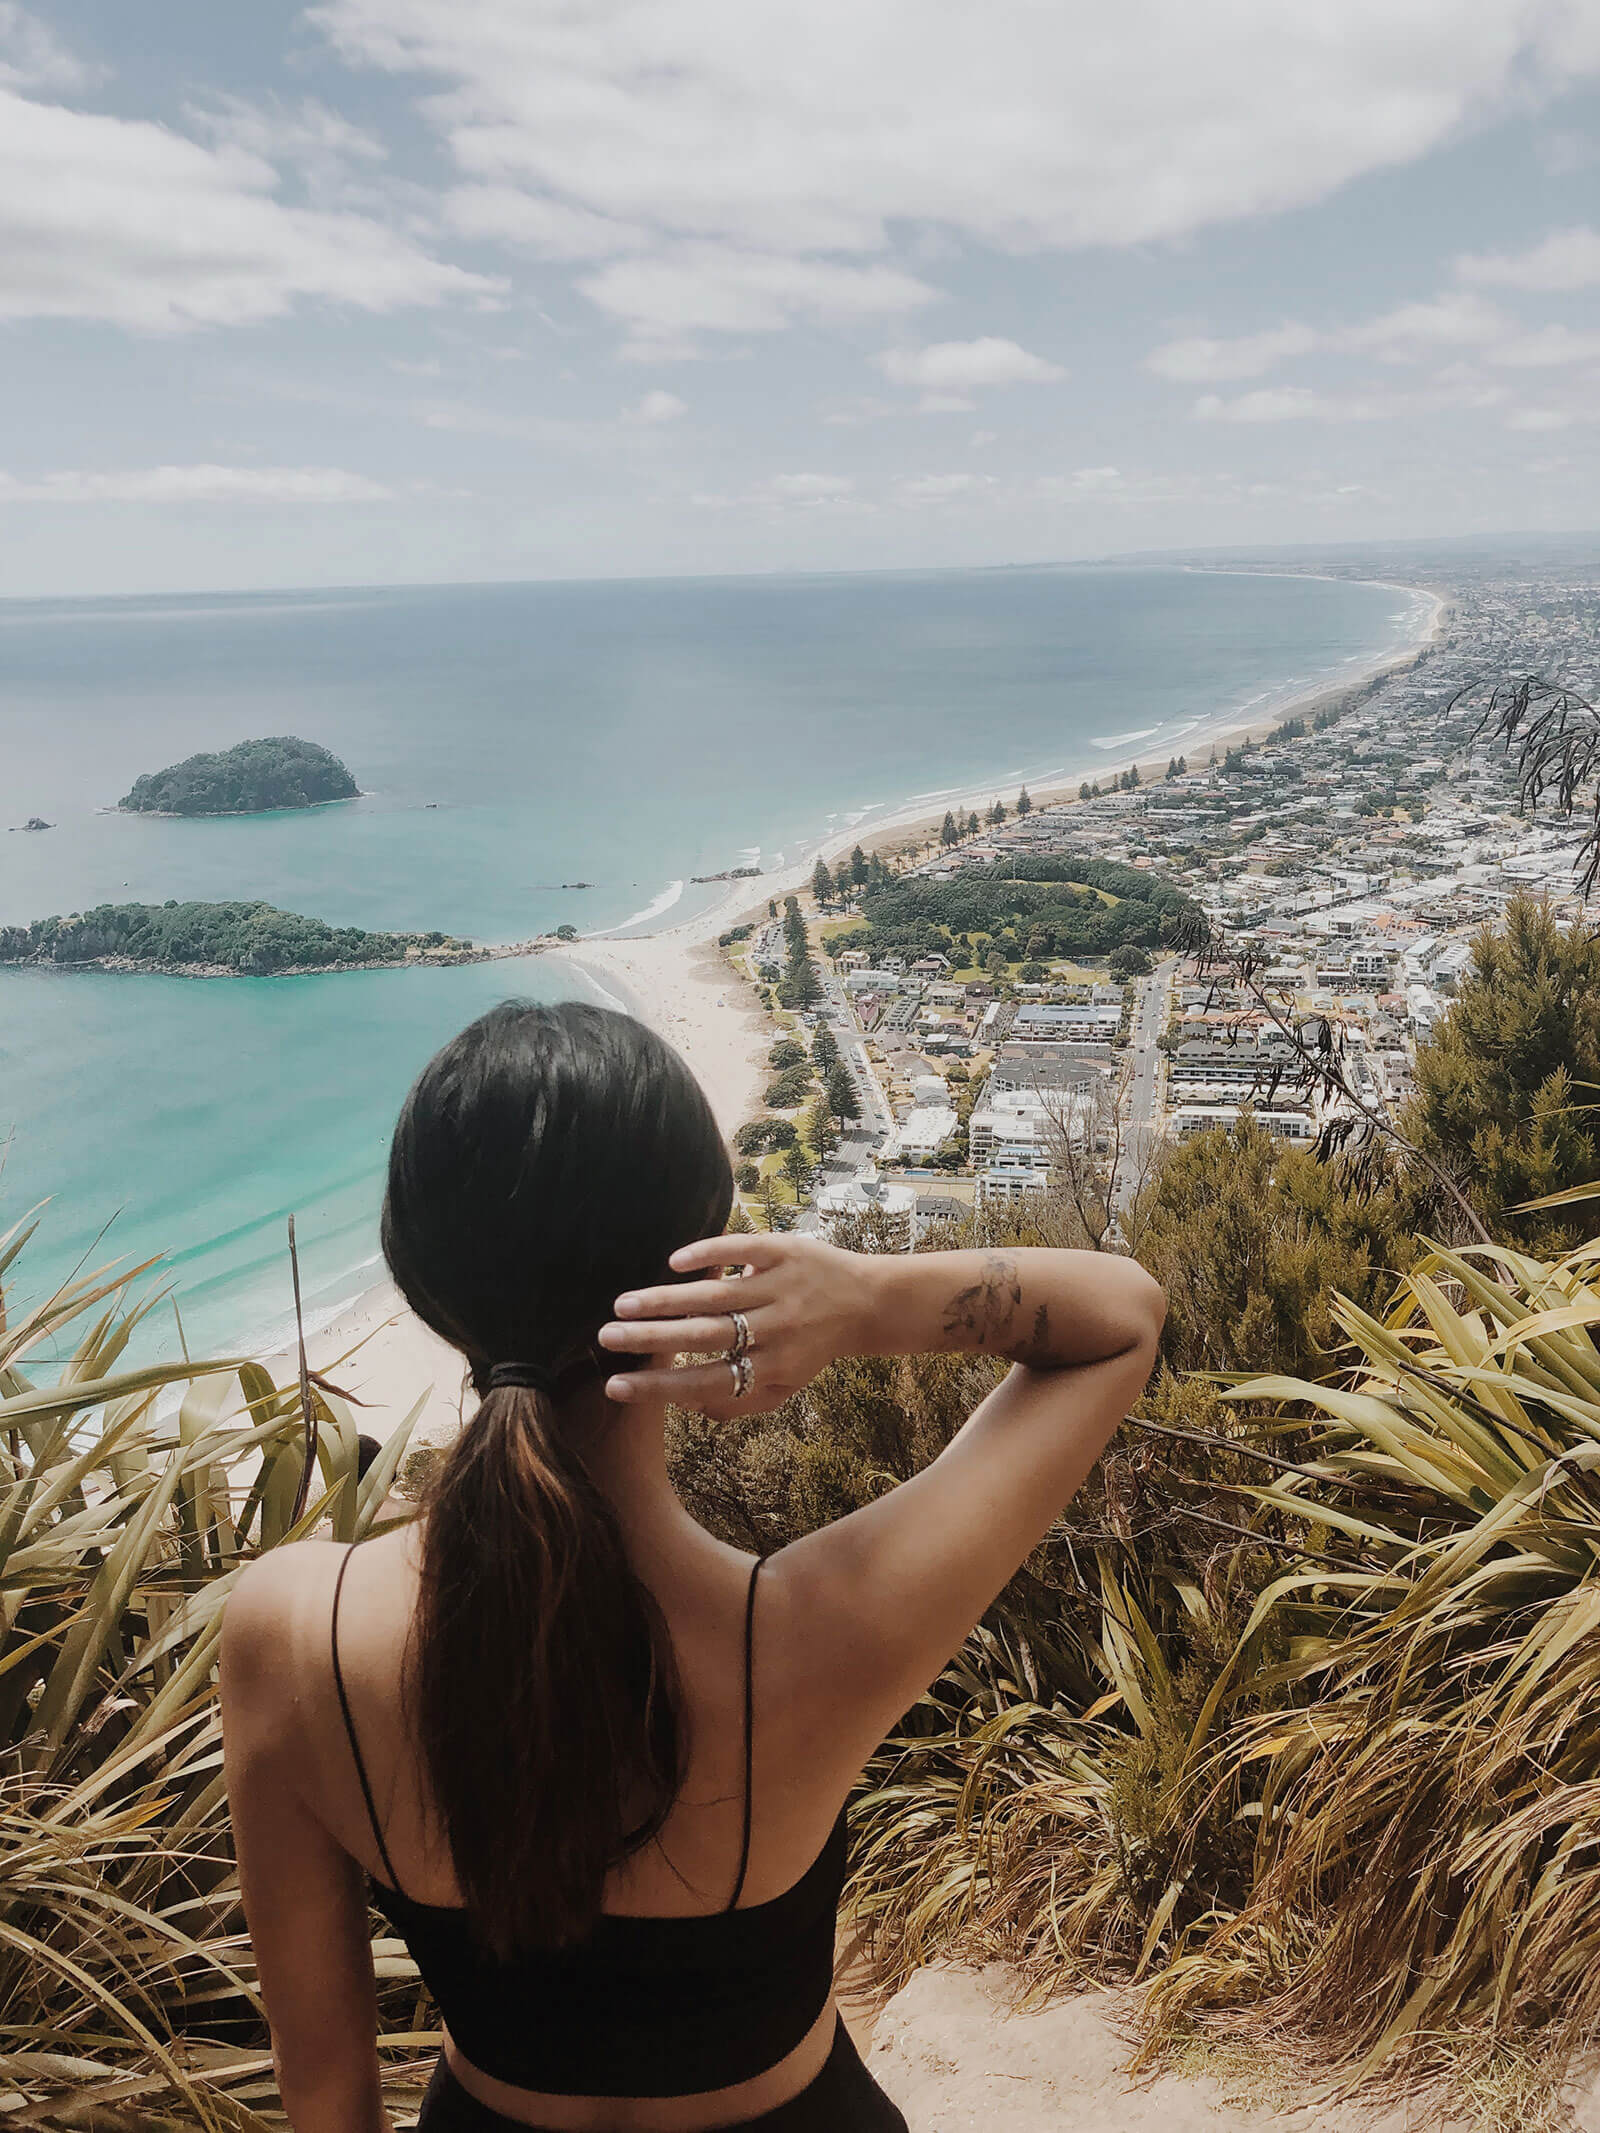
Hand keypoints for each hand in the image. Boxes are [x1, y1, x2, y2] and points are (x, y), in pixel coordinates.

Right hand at [598, 1232, 869, 1418]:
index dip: (661, 1387)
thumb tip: (686, 1407)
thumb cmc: (813, 1348)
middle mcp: (778, 1328)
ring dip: (666, 1299)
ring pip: (716, 1295)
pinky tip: (675, 1262)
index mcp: (775, 1367)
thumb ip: (739, 1403)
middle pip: (705, 1336)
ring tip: (623, 1305)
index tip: (616, 1387)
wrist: (868, 1302)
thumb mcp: (786, 1388)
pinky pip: (743, 1250)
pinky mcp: (785, 1251)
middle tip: (605, 1338)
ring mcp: (781, 1287)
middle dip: (651, 1339)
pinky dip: (710, 1254)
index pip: (708, 1381)